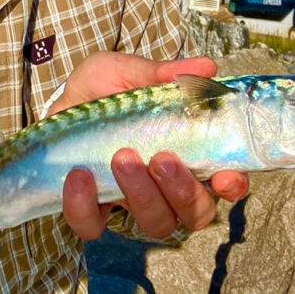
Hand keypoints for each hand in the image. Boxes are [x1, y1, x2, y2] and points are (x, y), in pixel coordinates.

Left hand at [49, 51, 249, 239]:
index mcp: (190, 153)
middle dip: (183, 191)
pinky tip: (79, 175)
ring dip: (142, 195)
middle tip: (161, 158)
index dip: (232, 185)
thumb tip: (206, 67)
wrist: (62, 104)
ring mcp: (133, 201)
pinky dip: (86, 206)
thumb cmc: (108, 91)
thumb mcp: (132, 72)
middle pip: (196, 213)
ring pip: (155, 223)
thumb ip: (165, 74)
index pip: (225, 181)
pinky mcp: (93, 210)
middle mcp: (168, 185)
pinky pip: (93, 226)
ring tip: (121, 156)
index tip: (225, 176)